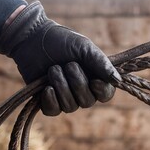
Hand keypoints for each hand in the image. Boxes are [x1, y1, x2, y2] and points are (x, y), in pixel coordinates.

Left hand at [0, 1, 120, 115]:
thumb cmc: (61, 40)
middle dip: (77, 83)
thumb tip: (117, 80)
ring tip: (53, 69)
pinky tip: (47, 88)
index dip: (102, 91)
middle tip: (68, 64)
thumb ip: (101, 63)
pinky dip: (51, 100)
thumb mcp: (84, 47)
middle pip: (87, 102)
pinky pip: (53, 111)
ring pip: (70, 106)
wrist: (33, 38)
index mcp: (95, 77)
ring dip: (62, 86)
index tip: (95, 82)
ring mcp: (64, 97)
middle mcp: (81, 90)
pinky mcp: (47, 100)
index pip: (105, 94)